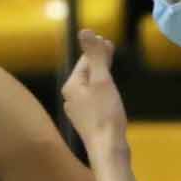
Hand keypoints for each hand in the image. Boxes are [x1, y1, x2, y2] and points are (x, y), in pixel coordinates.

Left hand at [60, 30, 126, 151]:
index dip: (97, 49)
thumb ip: (95, 56)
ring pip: (90, 86)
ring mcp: (79, 111)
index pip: (85, 61)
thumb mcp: (101, 80)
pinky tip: (109, 93)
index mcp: (71, 86)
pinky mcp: (89, 121)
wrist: (108, 149)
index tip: (107, 41)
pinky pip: (94, 99)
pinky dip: (102, 90)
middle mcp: (70, 98)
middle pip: (86, 73)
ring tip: (109, 67)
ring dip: (100, 75)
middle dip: (98, 61)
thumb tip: (84, 31)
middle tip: (109, 48)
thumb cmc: (105, 114)